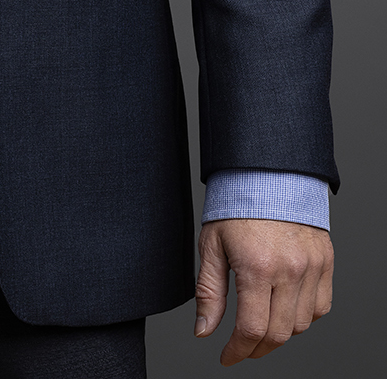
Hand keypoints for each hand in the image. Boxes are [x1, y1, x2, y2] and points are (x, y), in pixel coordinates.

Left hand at [195, 218, 332, 364]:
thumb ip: (208, 292)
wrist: (267, 173)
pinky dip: (304, 316)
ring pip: (301, 325)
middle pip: (278, 333)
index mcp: (257, 266)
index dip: (237, 351)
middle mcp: (289, 270)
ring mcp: (312, 267)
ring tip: (261, 324)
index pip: (252, 329)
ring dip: (280, 333)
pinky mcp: (325, 262)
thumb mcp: (211, 245)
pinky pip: (320, 307)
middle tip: (242, 347)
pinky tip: (285, 309)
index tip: (227, 357)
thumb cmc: (236, 205)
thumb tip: (204, 331)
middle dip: (257, 348)